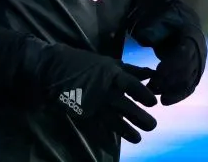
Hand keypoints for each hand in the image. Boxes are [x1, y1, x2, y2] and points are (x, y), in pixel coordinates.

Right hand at [41, 44, 158, 143]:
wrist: (54, 68)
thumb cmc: (85, 63)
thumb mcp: (109, 62)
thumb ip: (131, 69)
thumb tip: (150, 73)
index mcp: (112, 74)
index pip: (132, 85)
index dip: (143, 95)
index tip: (154, 103)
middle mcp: (104, 90)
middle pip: (125, 105)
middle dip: (139, 117)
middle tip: (152, 126)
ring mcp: (92, 103)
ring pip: (112, 119)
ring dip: (126, 130)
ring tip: (138, 139)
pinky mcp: (82, 113)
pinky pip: (95, 127)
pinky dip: (103, 137)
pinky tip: (112, 146)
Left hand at [147, 33, 205, 105]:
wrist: (184, 33)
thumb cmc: (171, 29)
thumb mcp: (163, 25)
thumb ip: (154, 31)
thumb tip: (144, 37)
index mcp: (192, 37)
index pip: (185, 54)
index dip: (172, 64)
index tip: (157, 71)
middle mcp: (200, 53)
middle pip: (186, 70)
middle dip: (168, 80)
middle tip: (151, 86)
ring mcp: (199, 66)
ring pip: (188, 81)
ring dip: (171, 89)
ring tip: (153, 92)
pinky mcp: (196, 77)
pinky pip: (189, 89)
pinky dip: (178, 96)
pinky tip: (165, 101)